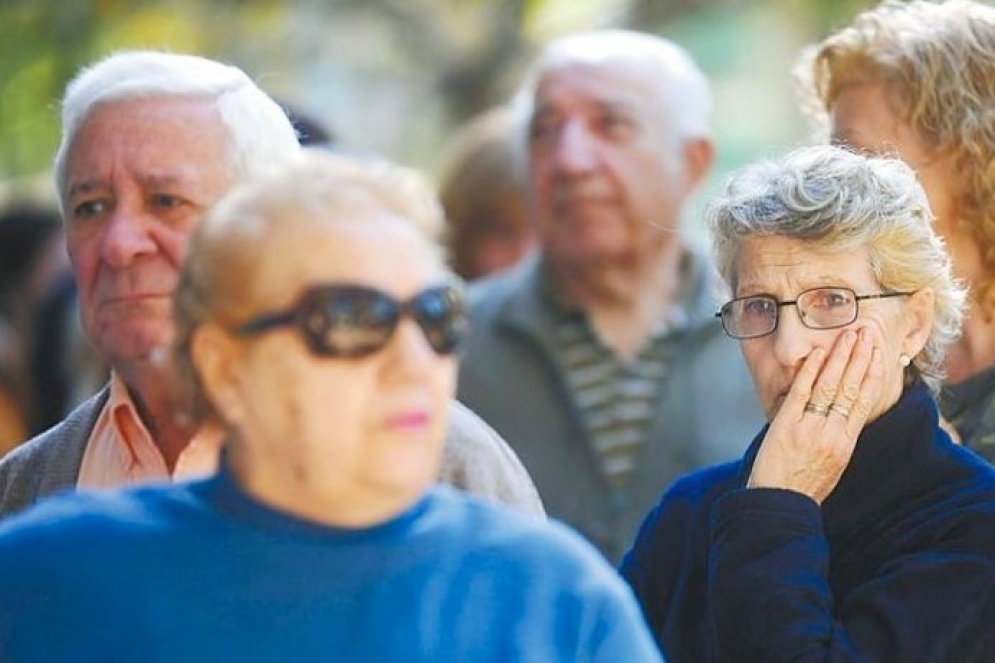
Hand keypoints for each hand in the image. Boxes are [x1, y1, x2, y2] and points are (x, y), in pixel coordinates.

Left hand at [747, 326, 883, 503]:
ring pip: (829, 387)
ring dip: (840, 358)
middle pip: (851, 388)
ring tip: (849, 335)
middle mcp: (832, 433)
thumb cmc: (805, 486)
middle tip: (866, 333)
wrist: (779, 503)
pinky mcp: (786, 426)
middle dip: (860, 357)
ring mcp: (809, 428)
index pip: (864, 401)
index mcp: (846, 443)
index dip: (873, 374)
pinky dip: (810, 372)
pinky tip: (819, 354)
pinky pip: (801, 394)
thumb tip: (845, 415)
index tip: (879, 354)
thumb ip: (840, 438)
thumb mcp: (834, 464)